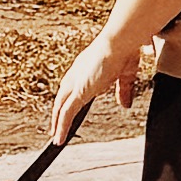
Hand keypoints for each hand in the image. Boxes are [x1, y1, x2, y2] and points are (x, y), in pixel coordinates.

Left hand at [47, 25, 137, 148]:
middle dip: (58, 113)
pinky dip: (61, 127)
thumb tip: (124, 105)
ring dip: (56, 122)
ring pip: (60, 107)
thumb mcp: (125, 75)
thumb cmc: (124, 49)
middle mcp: (76, 74)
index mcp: (85, 67)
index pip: (71, 86)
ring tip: (55, 137)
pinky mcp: (79, 92)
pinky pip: (66, 113)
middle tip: (56, 126)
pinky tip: (59, 139)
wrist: (120, 41)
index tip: (67, 109)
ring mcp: (75, 83)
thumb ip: (123, 91)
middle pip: (62, 97)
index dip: (68, 99)